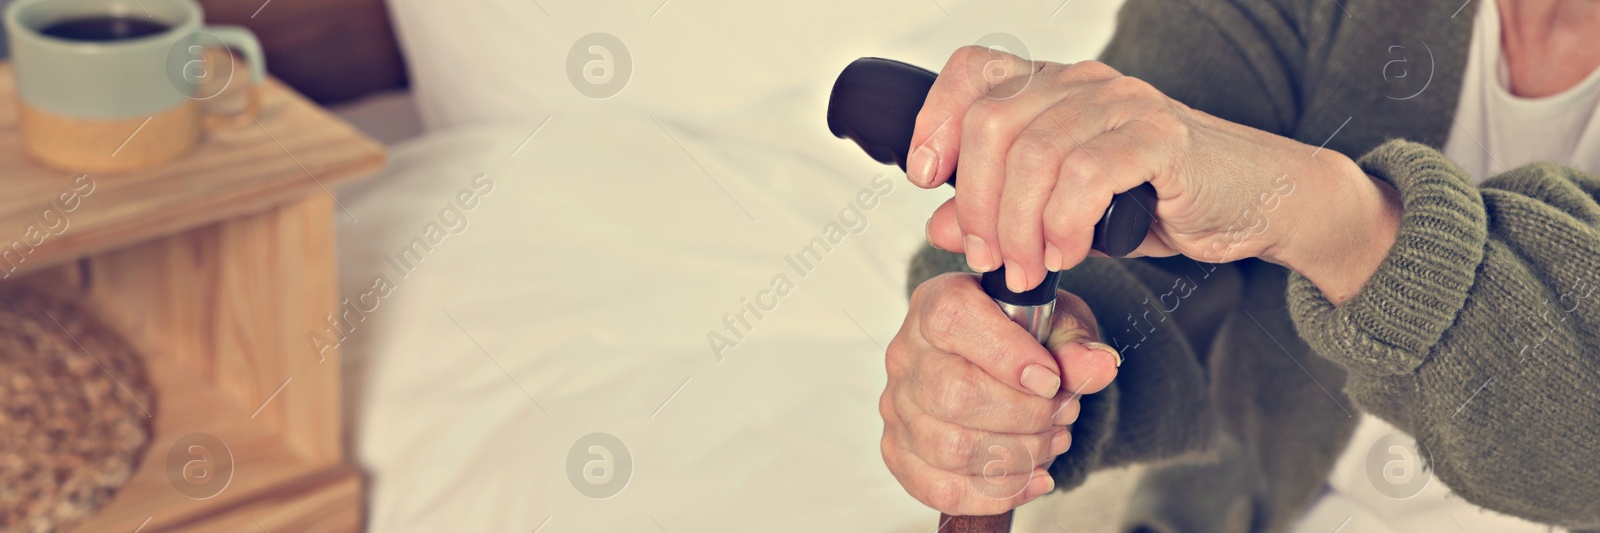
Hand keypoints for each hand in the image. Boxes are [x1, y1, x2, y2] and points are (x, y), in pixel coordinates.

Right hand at [881, 273, 1119, 514]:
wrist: (1000, 362)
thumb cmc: (1022, 336)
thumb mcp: (1057, 324)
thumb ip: (1075, 344)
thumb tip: (1098, 366)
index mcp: (937, 304)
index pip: (955, 322)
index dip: (1008, 355)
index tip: (1051, 380)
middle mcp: (907, 354)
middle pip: (955, 394)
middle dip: (1027, 415)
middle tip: (1062, 414)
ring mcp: (898, 406)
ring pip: (950, 448)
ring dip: (1019, 456)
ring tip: (1051, 441)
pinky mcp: (901, 451)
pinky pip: (940, 488)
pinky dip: (996, 493)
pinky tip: (1032, 478)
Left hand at [908, 47, 1398, 301]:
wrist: (1259, 202)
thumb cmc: (1161, 202)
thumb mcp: (1066, 211)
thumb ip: (1004, 211)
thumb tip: (939, 223)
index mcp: (1054, 88)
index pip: (973, 72)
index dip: (936, 119)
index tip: (925, 179)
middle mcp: (1083, 83)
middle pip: (991, 124)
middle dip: (976, 203)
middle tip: (987, 257)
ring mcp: (1122, 104)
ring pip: (1034, 156)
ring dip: (1018, 227)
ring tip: (1030, 268)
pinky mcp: (1160, 137)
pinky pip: (1086, 176)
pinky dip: (1064, 225)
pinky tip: (1071, 253)